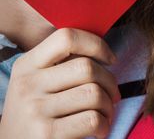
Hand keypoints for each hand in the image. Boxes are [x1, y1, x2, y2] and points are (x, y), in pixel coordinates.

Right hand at [0, 28, 119, 138]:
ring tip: (106, 113)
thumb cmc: (35, 112)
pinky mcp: (45, 134)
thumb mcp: (36, 82)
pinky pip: (92, 119)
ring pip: (93, 93)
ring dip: (109, 105)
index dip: (96, 44)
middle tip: (113, 94)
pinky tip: (100, 129)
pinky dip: (104, 124)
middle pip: (86, 67)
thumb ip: (62, 64)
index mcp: (27, 64)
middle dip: (110, 81)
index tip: (110, 59)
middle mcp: (27, 83)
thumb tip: (103, 53)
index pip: (67, 38)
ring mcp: (34, 109)